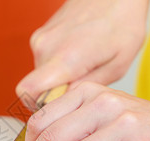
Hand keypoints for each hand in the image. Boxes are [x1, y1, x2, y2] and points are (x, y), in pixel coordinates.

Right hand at [16, 0, 148, 106]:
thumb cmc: (121, 23)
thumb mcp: (117, 64)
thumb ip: (88, 87)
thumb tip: (66, 103)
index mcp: (65, 58)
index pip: (28, 92)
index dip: (38, 107)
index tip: (57, 108)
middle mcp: (46, 48)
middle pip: (35, 88)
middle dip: (55, 93)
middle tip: (81, 85)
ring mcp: (40, 40)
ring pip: (40, 75)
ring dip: (58, 78)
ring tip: (83, 66)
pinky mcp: (40, 36)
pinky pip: (43, 62)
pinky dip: (57, 65)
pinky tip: (77, 54)